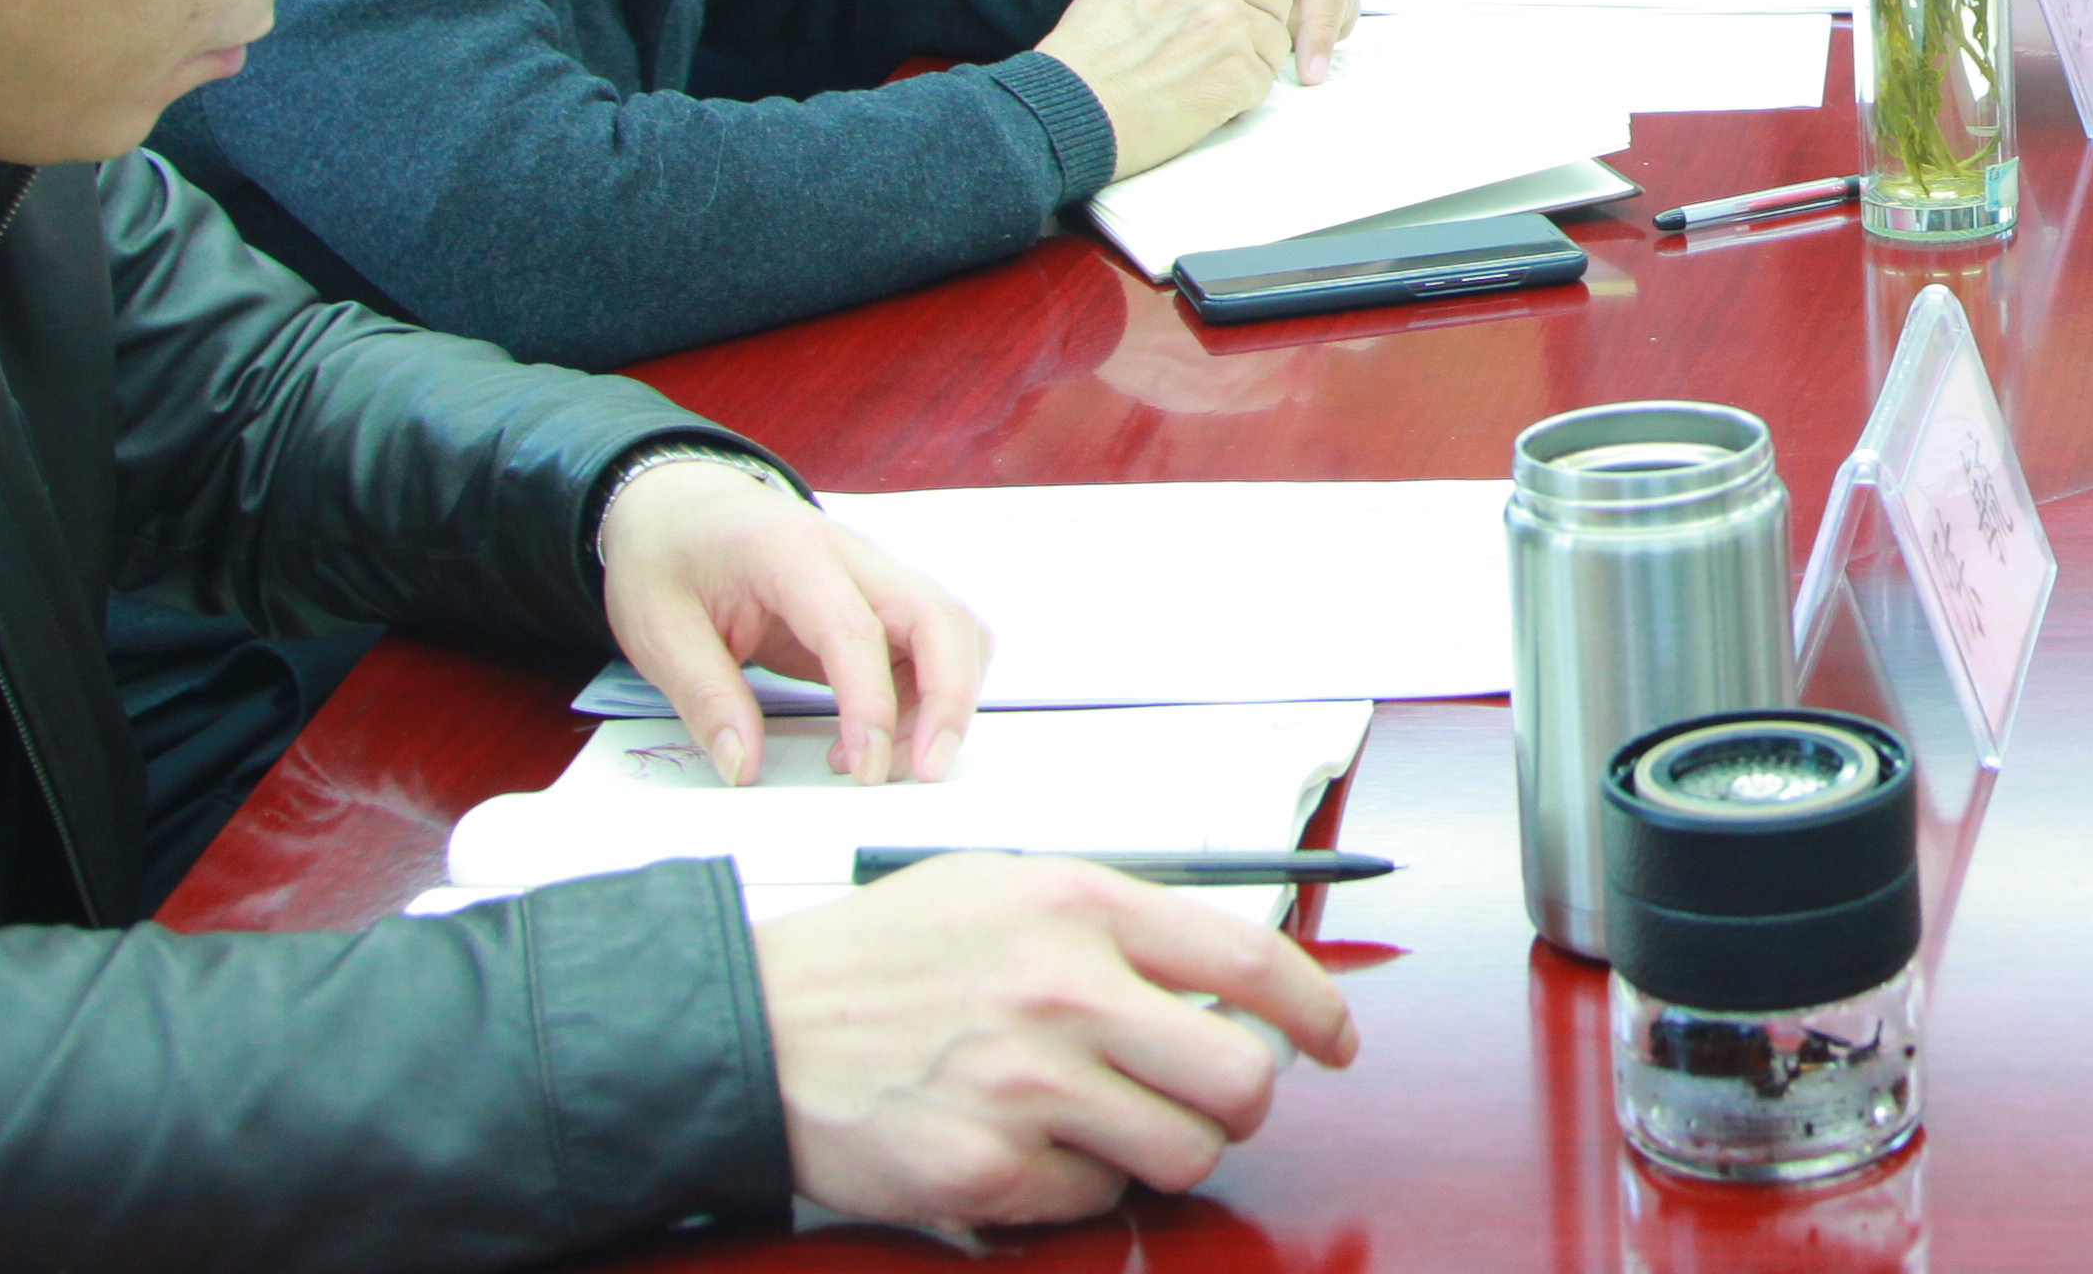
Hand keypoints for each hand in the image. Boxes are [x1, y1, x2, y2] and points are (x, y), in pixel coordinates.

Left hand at [597, 459, 985, 789]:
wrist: (679, 502)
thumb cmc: (668, 555)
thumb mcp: (657, 628)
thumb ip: (705, 697)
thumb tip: (743, 766)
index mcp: (791, 553)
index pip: (857, 629)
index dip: (873, 704)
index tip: (866, 769)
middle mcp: (853, 555)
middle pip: (940, 616)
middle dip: (950, 699)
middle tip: (926, 771)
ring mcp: (875, 573)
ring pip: (952, 628)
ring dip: (946, 697)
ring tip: (893, 761)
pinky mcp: (879, 599)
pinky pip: (932, 642)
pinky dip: (926, 692)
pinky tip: (874, 735)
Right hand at [756, 854, 1357, 1231]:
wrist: (755, 1026)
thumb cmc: (884, 957)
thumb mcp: (1008, 889)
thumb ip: (1117, 922)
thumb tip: (1224, 969)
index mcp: (1082, 909)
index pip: (1251, 961)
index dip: (1318, 1010)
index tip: (1337, 1041)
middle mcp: (1064, 994)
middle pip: (1239, 1080)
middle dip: (1244, 1105)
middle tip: (1210, 1102)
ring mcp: (1025, 1088)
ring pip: (1180, 1155)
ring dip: (1163, 1153)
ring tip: (1107, 1123)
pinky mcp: (984, 1171)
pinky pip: (1094, 1203)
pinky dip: (1080, 1188)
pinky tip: (1030, 1149)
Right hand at [1038, 0, 1299, 170]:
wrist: (1075, 110)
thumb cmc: (1091, 53)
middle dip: (1256, 14)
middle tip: (1220, 43)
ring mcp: (1227, 25)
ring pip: (1277, 34)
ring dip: (1252, 57)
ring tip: (1205, 73)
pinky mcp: (1238, 72)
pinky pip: (1266, 76)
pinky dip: (1242, 93)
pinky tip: (1205, 97)